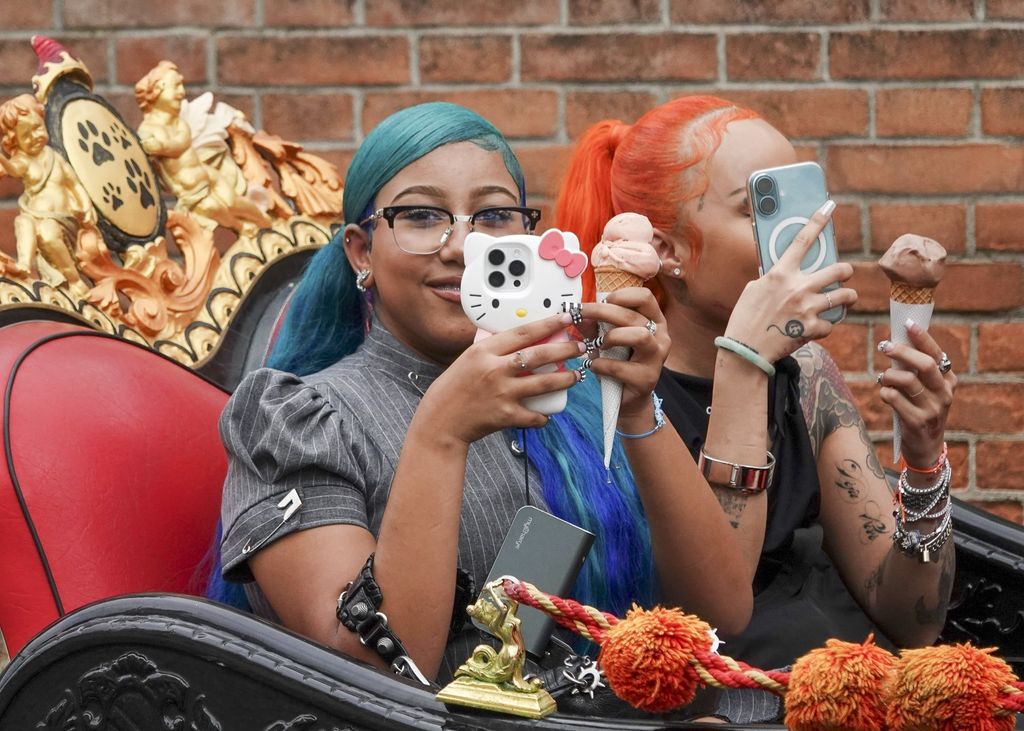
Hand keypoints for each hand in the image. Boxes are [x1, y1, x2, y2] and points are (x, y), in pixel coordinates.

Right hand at [417, 314, 583, 444]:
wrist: (440, 422)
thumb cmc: (453, 390)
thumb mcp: (469, 360)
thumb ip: (492, 351)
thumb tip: (519, 342)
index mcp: (483, 351)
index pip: (523, 332)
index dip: (548, 323)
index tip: (565, 319)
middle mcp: (494, 370)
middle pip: (539, 354)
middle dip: (565, 349)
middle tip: (579, 348)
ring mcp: (502, 393)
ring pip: (544, 383)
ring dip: (565, 379)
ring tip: (576, 376)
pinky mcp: (506, 416)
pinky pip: (535, 415)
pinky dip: (543, 416)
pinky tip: (547, 414)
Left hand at [575, 286, 668, 418]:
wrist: (627, 398)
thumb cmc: (618, 363)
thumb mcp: (605, 340)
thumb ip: (594, 325)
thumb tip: (576, 313)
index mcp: (654, 321)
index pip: (645, 297)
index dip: (623, 295)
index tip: (603, 300)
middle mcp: (661, 336)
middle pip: (634, 315)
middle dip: (603, 311)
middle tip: (581, 314)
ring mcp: (657, 358)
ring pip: (640, 336)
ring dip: (612, 337)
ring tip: (598, 345)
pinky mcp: (647, 378)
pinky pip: (622, 367)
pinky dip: (602, 365)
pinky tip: (593, 366)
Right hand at [725, 201, 856, 362]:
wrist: (745, 350)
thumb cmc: (745, 318)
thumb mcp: (754, 290)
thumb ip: (774, 279)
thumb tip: (786, 274)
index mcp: (780, 274)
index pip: (802, 241)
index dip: (817, 221)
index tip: (829, 208)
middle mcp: (797, 287)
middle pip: (838, 270)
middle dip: (845, 271)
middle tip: (845, 274)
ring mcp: (807, 308)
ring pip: (844, 296)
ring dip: (847, 298)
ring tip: (846, 299)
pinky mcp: (812, 328)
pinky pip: (830, 324)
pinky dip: (825, 326)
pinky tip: (816, 328)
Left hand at [877, 321, 955, 468]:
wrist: (926, 447)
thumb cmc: (920, 410)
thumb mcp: (926, 390)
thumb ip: (915, 370)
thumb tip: (895, 342)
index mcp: (948, 380)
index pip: (936, 354)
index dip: (922, 337)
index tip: (908, 324)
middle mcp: (944, 393)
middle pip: (924, 365)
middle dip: (902, 352)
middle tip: (884, 346)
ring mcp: (933, 409)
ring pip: (907, 381)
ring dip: (889, 375)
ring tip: (882, 377)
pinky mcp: (918, 422)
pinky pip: (895, 399)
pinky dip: (885, 393)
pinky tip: (884, 394)